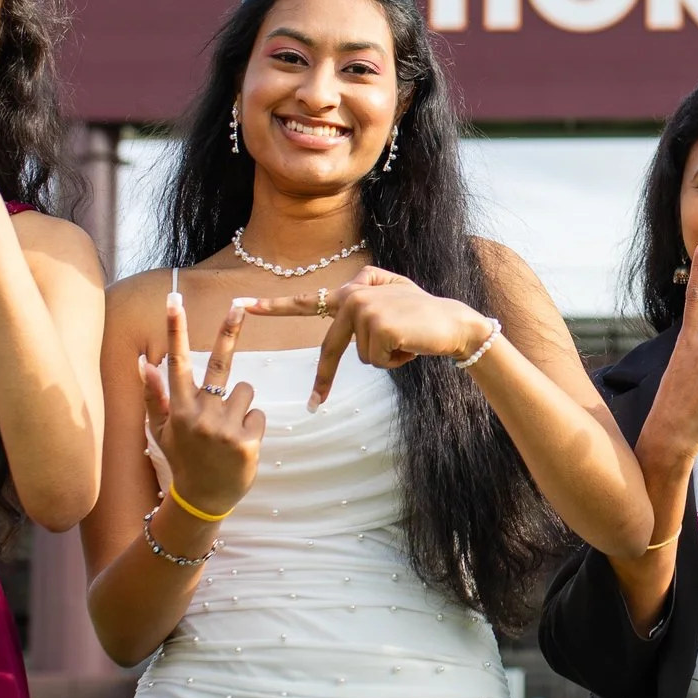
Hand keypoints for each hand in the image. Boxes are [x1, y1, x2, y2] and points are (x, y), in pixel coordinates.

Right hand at [140, 294, 263, 517]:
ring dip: (242, 405)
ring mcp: (224, 428)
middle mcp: (200, 414)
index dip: (176, 329)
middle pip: (219, 363)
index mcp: (179, 408)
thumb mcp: (162, 431)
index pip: (176, 361)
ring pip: (247, 392)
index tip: (175, 300)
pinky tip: (240, 444)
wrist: (203, 499)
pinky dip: (253, 426)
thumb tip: (142, 363)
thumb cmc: (183, 459)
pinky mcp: (247, 441)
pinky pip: (259, 415)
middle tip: (239, 304)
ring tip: (228, 429)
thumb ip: (155, 396)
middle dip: (228, 330)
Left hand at [239, 266, 492, 409]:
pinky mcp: (376, 326)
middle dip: (325, 379)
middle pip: (331, 348)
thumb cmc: (425, 316)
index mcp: (351, 293)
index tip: (242, 308)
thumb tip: (342, 301)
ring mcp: (364, 309)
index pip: (307, 302)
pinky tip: (410, 345)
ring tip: (405, 341)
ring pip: (358, 357)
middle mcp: (352, 296)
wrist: (455, 323)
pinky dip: (393, 361)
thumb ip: (365, 294)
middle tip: (314, 405)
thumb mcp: (392, 298)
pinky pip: (374, 361)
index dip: (274, 306)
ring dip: (384, 358)